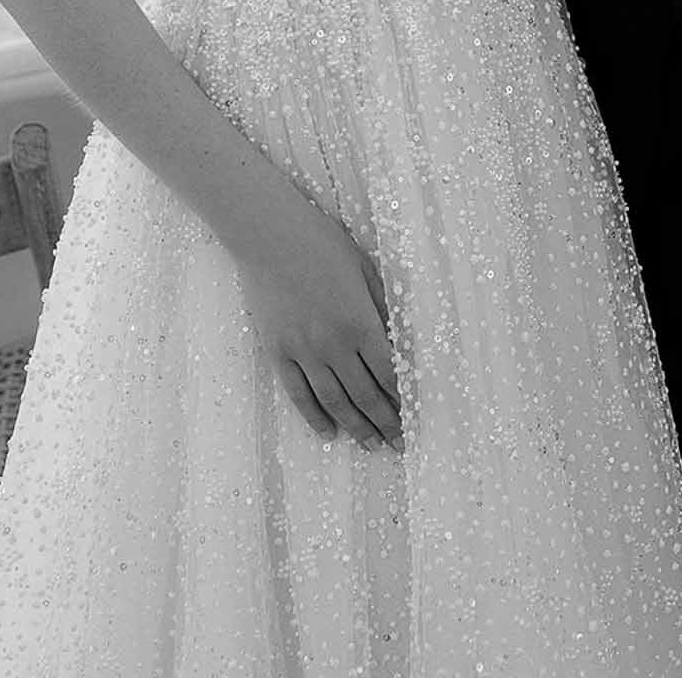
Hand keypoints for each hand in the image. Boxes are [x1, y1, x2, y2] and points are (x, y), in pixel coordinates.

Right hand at [238, 176, 402, 452]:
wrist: (269, 235)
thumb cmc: (322, 244)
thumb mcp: (364, 269)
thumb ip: (382, 307)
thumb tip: (397, 340)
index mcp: (360, 322)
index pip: (388, 373)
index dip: (402, 399)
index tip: (413, 417)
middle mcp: (333, 344)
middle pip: (365, 395)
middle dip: (385, 422)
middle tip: (399, 444)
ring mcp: (303, 351)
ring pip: (334, 401)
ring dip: (356, 427)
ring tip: (371, 446)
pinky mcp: (278, 352)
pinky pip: (299, 394)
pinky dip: (314, 417)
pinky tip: (328, 432)